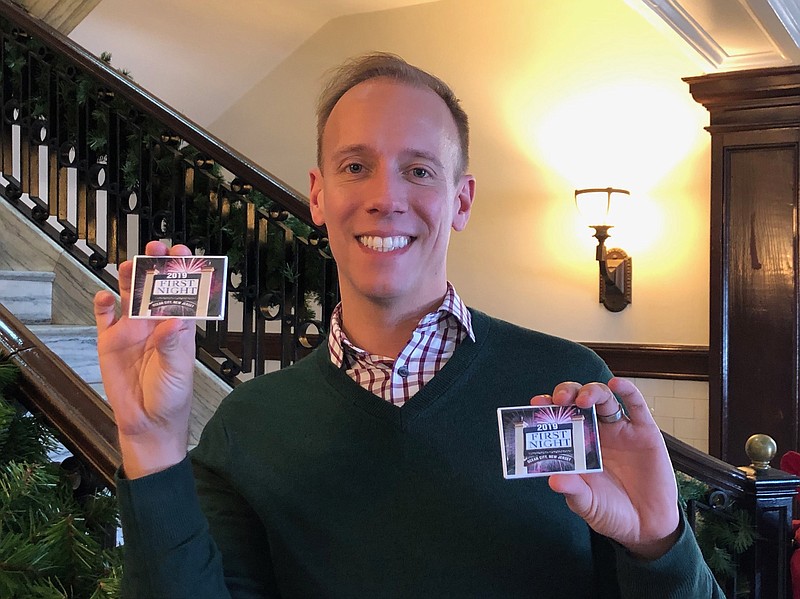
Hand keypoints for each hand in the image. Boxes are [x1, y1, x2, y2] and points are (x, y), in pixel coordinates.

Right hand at [94, 241, 197, 477]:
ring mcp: (131, 330)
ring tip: (129, 265)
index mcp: (178, 326)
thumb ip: (173, 344)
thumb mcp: (177, 370)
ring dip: (128, 278)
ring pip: (128, 295)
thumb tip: (175, 319)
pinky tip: (104, 296)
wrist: (147, 422)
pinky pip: (105, 317)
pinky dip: (103, 304)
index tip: (182, 253)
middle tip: (155, 247)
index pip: (182, 293)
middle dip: (155, 266)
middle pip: (154, 287)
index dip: (182, 272)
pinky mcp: (110, 342)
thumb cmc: (171, 395)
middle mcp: (154, 323)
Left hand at [531, 378, 679, 559]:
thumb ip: (573, 491)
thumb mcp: (587, 504)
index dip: (548, 408)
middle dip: (567, 393)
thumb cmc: (611, 512)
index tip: (537, 404)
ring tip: (583, 399)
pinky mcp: (644, 432)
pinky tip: (615, 384)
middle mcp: (596, 432)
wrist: (647, 527)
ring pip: (603, 398)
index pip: (559, 418)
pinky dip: (627, 390)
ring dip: (591, 391)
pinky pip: (636, 405)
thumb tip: (554, 480)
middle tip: (559, 400)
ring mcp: (620, 430)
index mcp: (577, 445)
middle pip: (578, 400)